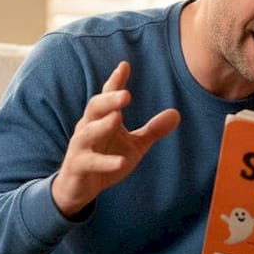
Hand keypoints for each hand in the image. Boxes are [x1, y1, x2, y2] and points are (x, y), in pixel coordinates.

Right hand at [51, 61, 180, 217]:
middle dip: (109, 100)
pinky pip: (91, 162)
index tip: (124, 65)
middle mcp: (88, 128)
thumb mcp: (134, 146)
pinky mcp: (78, 167)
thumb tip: (177, 113)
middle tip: (126, 94)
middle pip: (95, 108)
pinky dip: (105, 162)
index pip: (108, 96)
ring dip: (102, 125)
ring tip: (117, 117)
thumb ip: (152, 130)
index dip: (115, 81)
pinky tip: (121, 162)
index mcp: (102, 119)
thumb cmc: (105, 160)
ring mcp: (81, 147)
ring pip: (88, 132)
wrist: (77, 189)